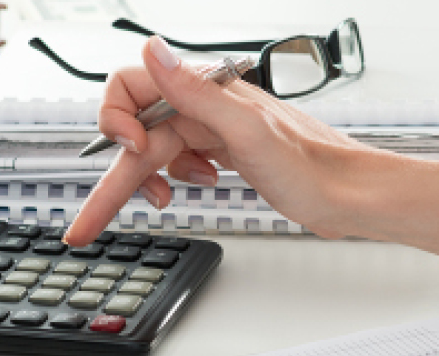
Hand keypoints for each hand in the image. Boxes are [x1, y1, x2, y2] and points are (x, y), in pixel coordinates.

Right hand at [63, 36, 384, 245]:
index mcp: (207, 90)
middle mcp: (205, 104)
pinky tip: (199, 184)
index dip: (116, 120)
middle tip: (89, 222)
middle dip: (115, 177)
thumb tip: (152, 50)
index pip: (130, 87)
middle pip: (137, 131)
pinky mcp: (221, 150)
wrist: (348, 196)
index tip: (130, 154)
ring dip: (146, 179)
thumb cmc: (314, 168)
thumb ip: (197, 91)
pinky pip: (177, 160)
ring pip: (154, 150)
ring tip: (165, 201)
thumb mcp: (249, 131)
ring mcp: (213, 128)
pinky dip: (175, 178)